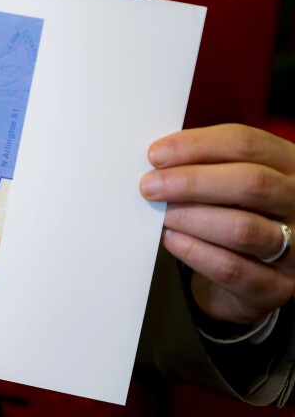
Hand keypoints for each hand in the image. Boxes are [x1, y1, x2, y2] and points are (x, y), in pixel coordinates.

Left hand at [140, 124, 294, 324]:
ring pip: (242, 228)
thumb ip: (205, 166)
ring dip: (192, 218)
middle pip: (251, 182)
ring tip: (162, 215)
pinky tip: (172, 239)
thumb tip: (158, 161)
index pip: (247, 144)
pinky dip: (195, 252)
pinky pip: (232, 268)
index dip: (197, 146)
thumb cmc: (236, 214)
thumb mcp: (230, 183)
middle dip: (191, 182)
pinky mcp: (276, 287)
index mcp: (290, 165)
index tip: (155, 155)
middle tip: (150, 186)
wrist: (250, 275)